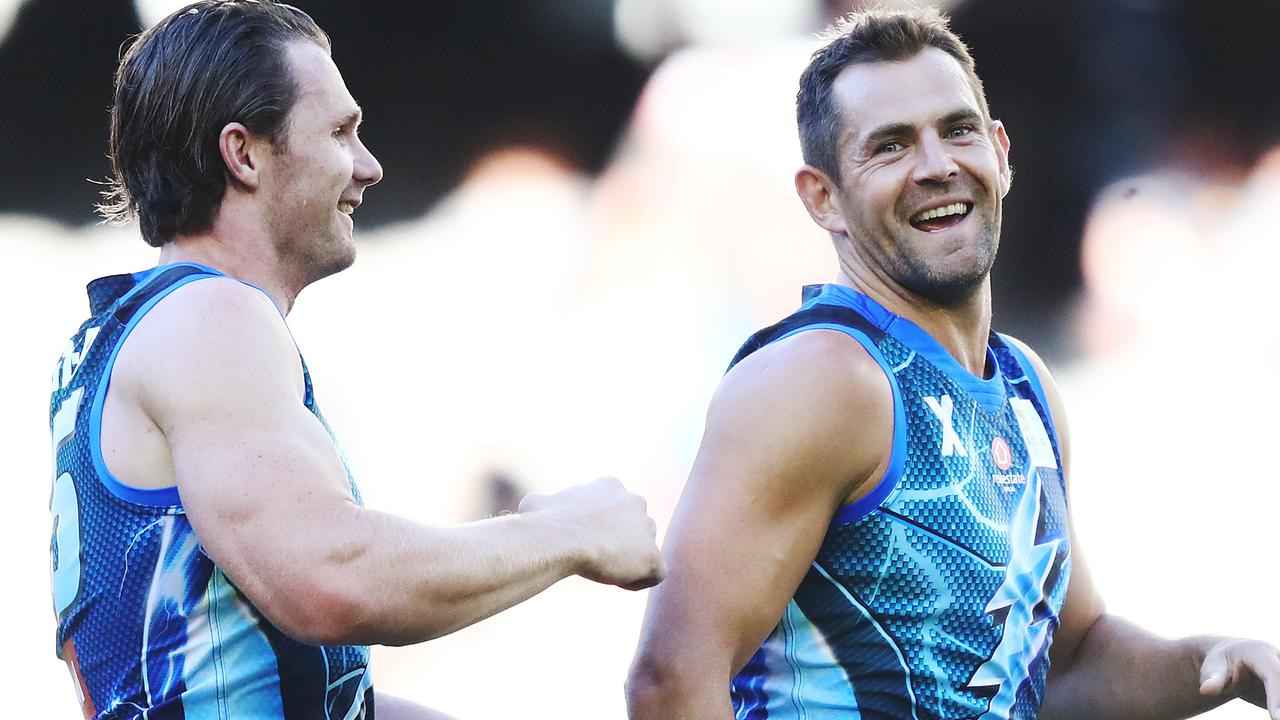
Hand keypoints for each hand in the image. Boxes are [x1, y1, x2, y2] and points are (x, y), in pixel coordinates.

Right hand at [518, 476, 665, 590]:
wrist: (562, 539)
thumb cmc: (546, 521)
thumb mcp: (537, 504)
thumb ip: (544, 503)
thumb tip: (534, 504)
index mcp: (611, 487)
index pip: (612, 507)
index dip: (600, 526)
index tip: (584, 540)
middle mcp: (635, 502)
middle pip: (634, 526)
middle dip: (620, 541)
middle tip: (597, 556)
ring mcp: (647, 529)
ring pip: (645, 548)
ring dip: (629, 560)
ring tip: (606, 571)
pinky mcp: (653, 557)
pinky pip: (654, 573)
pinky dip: (637, 580)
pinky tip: (616, 582)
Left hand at [1199, 638, 1279, 718]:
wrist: (1228, 660)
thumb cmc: (1219, 665)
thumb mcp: (1213, 669)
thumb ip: (1212, 680)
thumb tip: (1206, 691)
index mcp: (1260, 652)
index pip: (1273, 673)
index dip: (1276, 696)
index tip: (1276, 718)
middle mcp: (1277, 658)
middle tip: (1275, 718)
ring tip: (1273, 716)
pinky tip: (1275, 714)